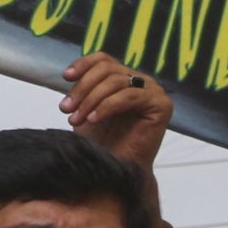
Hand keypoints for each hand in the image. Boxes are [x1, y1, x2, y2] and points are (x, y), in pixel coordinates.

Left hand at [59, 53, 170, 168]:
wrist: (114, 168)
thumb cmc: (101, 142)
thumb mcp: (86, 108)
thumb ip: (83, 88)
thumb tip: (68, 73)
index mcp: (125, 78)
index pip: (104, 59)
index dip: (83, 64)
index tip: (65, 77)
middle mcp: (141, 81)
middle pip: (107, 69)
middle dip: (83, 88)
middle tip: (66, 109)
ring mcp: (153, 92)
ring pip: (116, 81)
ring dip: (91, 99)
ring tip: (76, 119)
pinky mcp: (161, 105)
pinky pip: (129, 96)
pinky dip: (107, 106)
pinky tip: (93, 119)